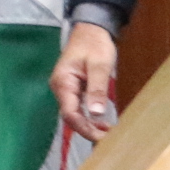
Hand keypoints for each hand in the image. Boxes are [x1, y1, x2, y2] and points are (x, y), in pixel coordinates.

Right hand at [52, 22, 119, 141]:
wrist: (91, 29)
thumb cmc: (94, 44)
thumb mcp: (99, 66)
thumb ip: (97, 89)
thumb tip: (96, 113)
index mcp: (63, 82)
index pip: (69, 113)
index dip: (84, 128)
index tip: (102, 138)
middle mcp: (60, 87)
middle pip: (70, 117)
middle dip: (88, 130)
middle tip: (109, 139)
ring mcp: (65, 89)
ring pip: (74, 114)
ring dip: (89, 125)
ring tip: (108, 133)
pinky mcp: (72, 89)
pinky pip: (77, 108)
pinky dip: (89, 117)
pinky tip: (101, 123)